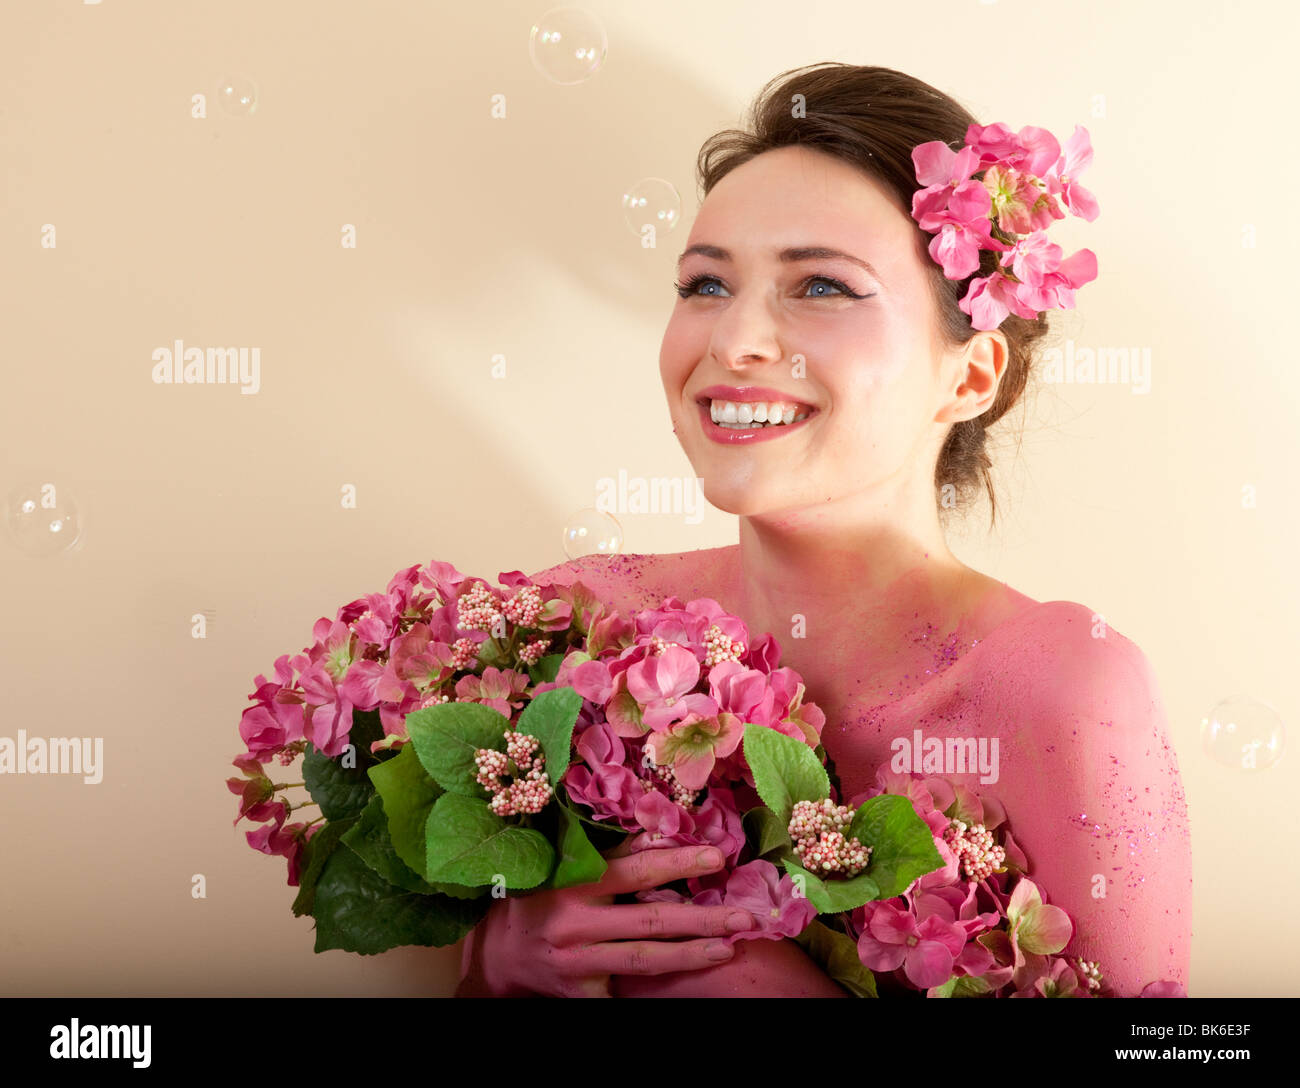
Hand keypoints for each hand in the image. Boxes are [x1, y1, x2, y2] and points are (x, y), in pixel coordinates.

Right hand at [456, 842, 754, 997]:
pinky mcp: (581, 993)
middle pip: (650, 921)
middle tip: (745, 917)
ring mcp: (579, 962)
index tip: (717, 855)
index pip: (636, 870)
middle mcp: (576, 924)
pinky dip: (657, 988)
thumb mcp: (567, 866)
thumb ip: (611, 852)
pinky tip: (694, 982)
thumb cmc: (541, 896)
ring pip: (645, 958)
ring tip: (730, 947)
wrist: (500, 954)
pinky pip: (624, 991)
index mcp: (575, 882)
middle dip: (702, 919)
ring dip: (692, 954)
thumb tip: (660, 828)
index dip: (677, 862)